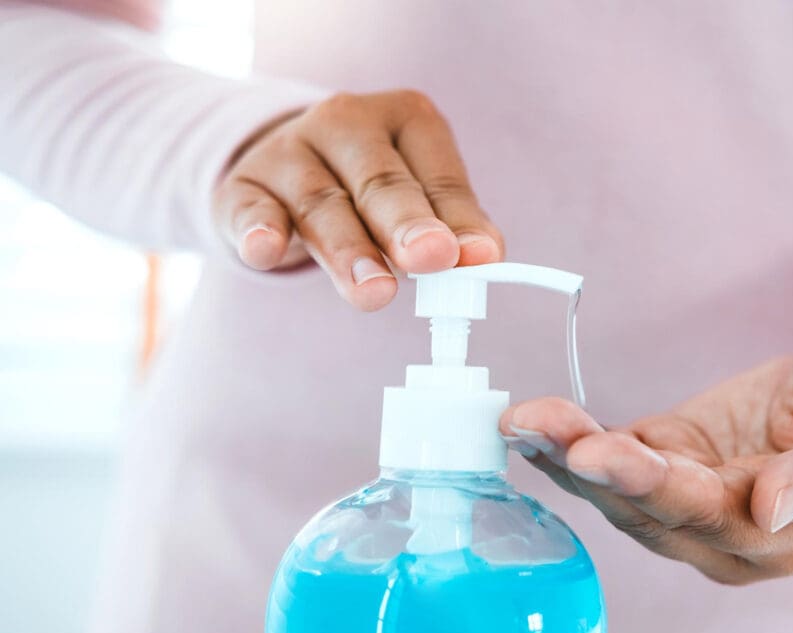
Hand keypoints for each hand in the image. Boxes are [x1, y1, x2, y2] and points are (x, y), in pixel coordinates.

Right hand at [212, 90, 502, 309]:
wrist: (283, 166)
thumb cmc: (368, 188)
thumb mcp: (418, 196)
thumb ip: (451, 227)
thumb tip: (486, 259)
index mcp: (404, 118)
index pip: (438, 176)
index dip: (459, 220)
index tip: (477, 258)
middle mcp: (345, 123)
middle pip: (380, 183)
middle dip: (407, 225)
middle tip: (433, 260)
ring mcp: (289, 151)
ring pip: (323, 205)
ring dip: (349, 251)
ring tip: (375, 292)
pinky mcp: (244, 186)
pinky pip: (251, 210)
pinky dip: (259, 231)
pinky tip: (265, 250)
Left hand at [500, 342, 792, 584]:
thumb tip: (777, 509)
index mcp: (783, 533)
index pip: (709, 514)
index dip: (650, 484)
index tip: (599, 453)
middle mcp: (726, 533)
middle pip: (648, 509)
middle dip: (589, 468)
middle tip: (537, 428)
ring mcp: (691, 502)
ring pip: (620, 493)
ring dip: (566, 456)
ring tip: (522, 421)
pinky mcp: (669, 463)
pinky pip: (614, 462)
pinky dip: (569, 446)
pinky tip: (530, 427)